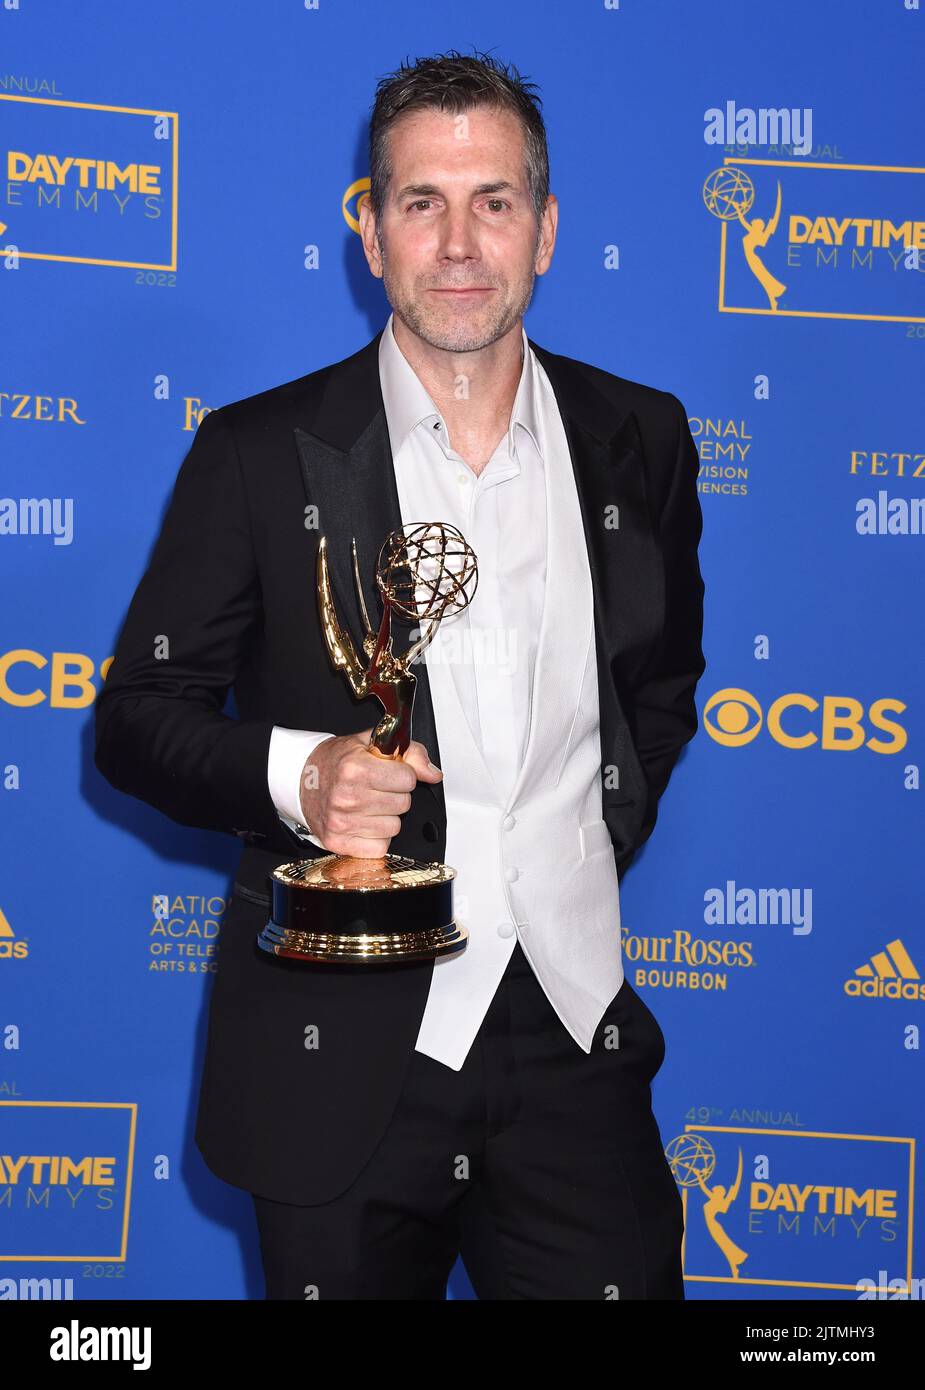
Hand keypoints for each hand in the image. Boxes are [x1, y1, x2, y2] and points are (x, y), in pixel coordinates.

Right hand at [299, 728, 441, 856]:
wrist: (300, 779)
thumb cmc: (336, 761)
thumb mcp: (370, 743)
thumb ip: (409, 753)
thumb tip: (433, 774)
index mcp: (355, 769)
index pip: (408, 779)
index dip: (402, 774)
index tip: (388, 773)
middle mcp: (347, 797)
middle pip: (403, 804)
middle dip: (395, 795)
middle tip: (376, 788)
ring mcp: (342, 823)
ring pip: (394, 827)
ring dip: (387, 817)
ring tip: (368, 804)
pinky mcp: (338, 843)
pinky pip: (380, 847)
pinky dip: (376, 836)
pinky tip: (363, 821)